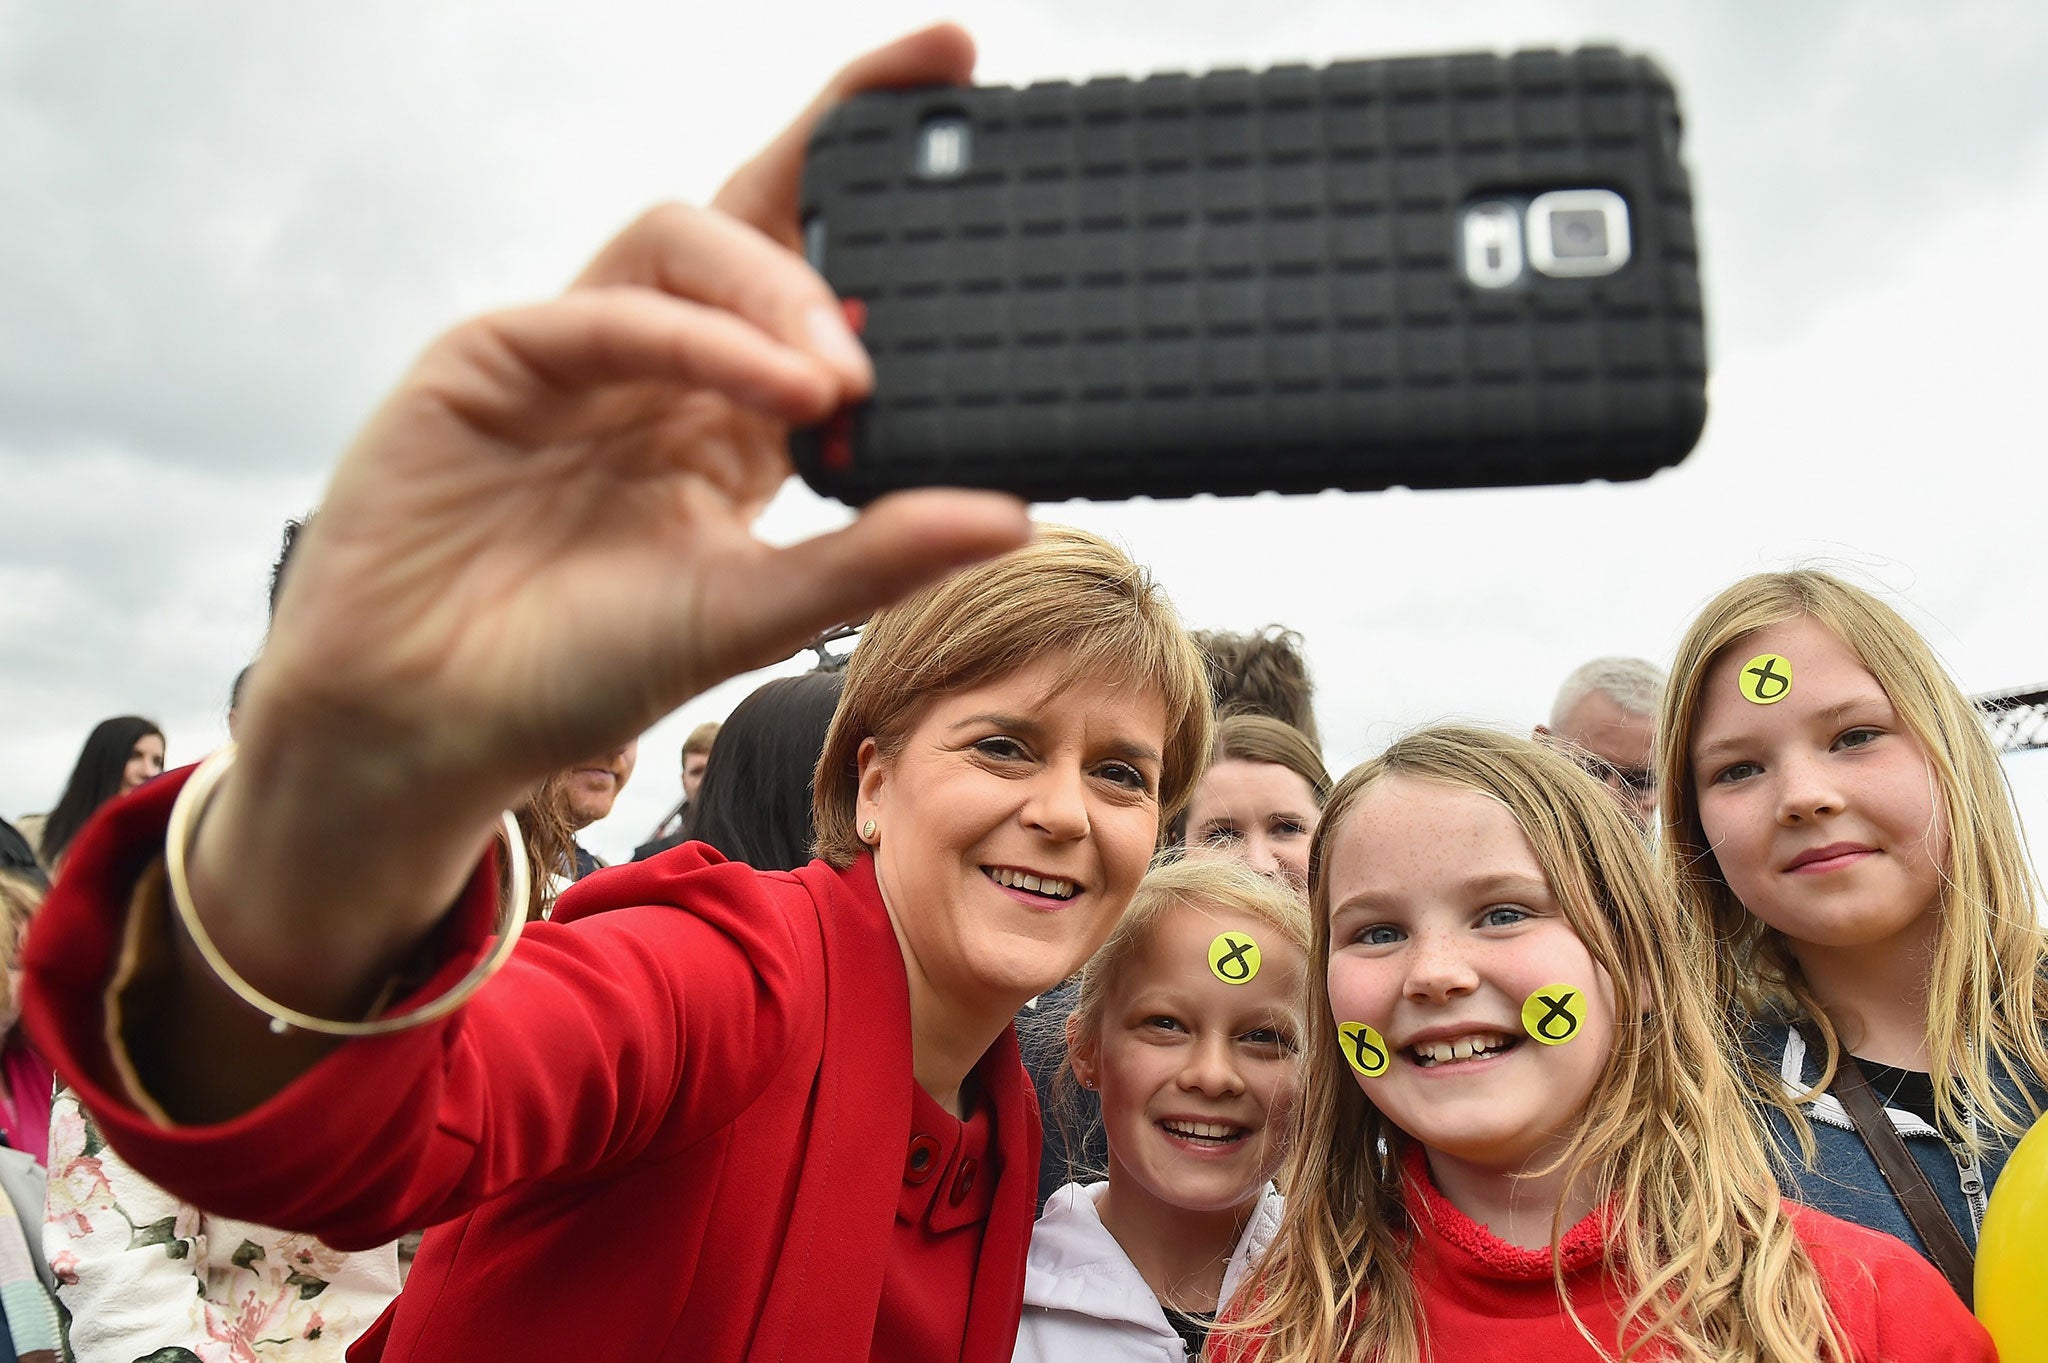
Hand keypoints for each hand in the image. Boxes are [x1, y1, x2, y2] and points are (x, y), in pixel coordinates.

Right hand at [195, 26, 1024, 1002]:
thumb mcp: (755, 610)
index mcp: (737, 412)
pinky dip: (695, 337)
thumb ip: (875, 555)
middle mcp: (670, 361)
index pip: (826, 276)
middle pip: (759, 208)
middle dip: (843, 131)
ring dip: (777, 285)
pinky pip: (608, 313)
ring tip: (844, 373)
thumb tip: (1014, 512)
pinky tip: (774, 387)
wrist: (430, 724)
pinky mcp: (496, 356)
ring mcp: (582, 350)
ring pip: (686, 238)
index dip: (890, 197)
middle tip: (944, 65)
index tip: (981, 121)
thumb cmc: (582, 668)